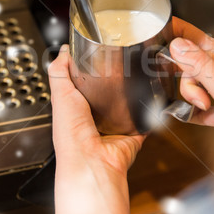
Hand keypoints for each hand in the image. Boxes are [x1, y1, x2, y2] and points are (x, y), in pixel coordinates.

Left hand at [48, 44, 144, 213]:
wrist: (91, 162)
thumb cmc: (71, 135)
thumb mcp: (60, 95)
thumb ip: (59, 73)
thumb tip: (63, 51)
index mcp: (75, 109)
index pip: (84, 84)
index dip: (91, 70)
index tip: (101, 53)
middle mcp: (94, 120)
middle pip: (107, 93)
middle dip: (115, 80)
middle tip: (124, 62)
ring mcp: (114, 128)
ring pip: (126, 106)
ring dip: (132, 95)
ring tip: (140, 76)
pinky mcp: (132, 135)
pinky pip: (144, 121)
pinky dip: (150, 112)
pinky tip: (153, 99)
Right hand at [170, 17, 213, 130]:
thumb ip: (201, 68)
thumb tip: (178, 46)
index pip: (203, 48)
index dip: (184, 49)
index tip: (165, 31)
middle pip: (199, 68)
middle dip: (193, 85)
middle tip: (201, 101)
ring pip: (201, 87)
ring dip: (197, 100)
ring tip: (207, 111)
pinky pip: (207, 104)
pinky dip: (200, 112)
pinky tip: (194, 116)